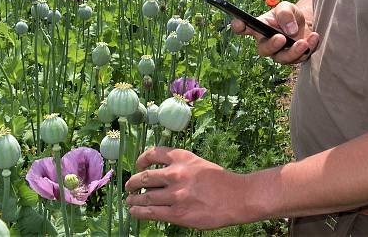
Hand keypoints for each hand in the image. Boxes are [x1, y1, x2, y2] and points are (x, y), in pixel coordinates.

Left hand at [125, 147, 248, 229]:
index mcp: (182, 158)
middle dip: (133, 183)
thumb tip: (157, 176)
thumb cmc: (220, 181)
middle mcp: (176, 174)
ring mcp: (176, 195)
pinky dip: (139, 212)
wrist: (237, 197)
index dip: (141, 160)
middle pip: (144, 177)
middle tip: (129, 186)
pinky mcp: (178, 213)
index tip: (138, 166)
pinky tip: (135, 212)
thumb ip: (179, 166)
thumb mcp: (198, 164)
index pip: (153, 153)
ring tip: (130, 201)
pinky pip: (151, 213)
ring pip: (145, 197)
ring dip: (133, 200)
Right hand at [230, 1, 319, 64]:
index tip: (238, 23)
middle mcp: (267, 42)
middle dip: (272, 45)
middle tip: (281, 38)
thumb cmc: (290, 14)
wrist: (307, 23)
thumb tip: (289, 30)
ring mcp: (280, 53)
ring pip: (283, 58)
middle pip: (264, 50)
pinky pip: (300, 57)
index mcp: (259, 27)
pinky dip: (309, 47)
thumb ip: (285, 14)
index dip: (238, 26)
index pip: (244, 28)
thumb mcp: (287, 7)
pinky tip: (314, 37)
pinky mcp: (295, 58)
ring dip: (294, 51)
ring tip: (304, 42)